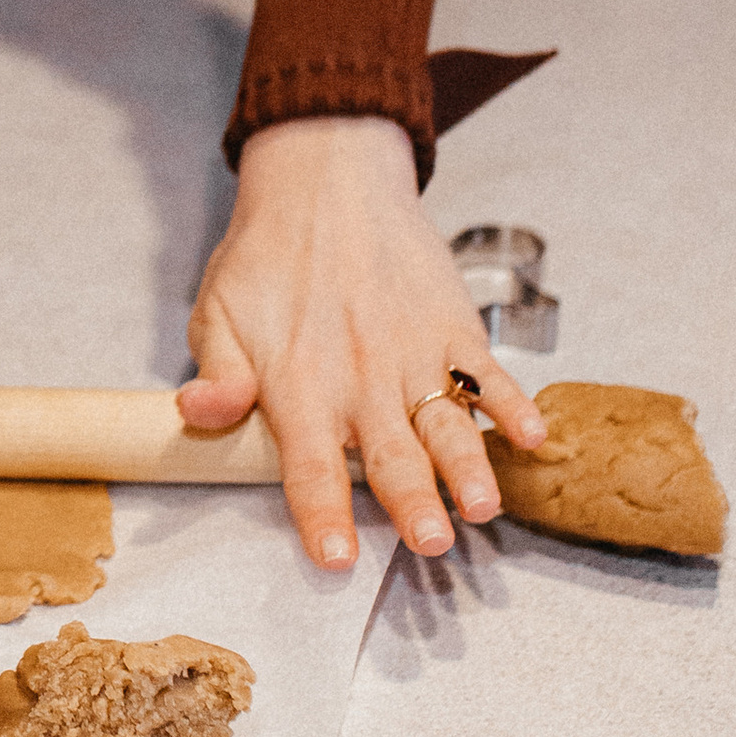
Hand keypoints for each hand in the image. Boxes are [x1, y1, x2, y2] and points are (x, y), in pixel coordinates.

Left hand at [179, 114, 546, 568]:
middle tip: (431, 548)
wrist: (326, 178)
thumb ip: (216, 373)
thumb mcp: (217, 313)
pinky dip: (515, 405)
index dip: (323, 513)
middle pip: (390, 455)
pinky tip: (534, 438)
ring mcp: (413, 350)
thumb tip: (200, 413)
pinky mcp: (451, 325)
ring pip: (446, 422)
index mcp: (299, 382)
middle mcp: (361, 376)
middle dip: (412, 505)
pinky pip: (489, 373)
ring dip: (468, 468)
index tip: (336, 558)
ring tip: (484, 509)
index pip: (309, 464)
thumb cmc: (266, 255)